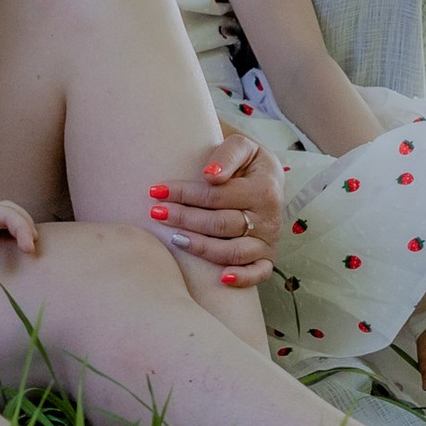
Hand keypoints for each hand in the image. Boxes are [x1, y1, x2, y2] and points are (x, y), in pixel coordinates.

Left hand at [151, 130, 284, 286]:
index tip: (156, 191)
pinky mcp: (267, 256)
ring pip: (233, 251)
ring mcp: (269, 239)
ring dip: (201, 247)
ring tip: (174, 239)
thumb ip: (228, 154)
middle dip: (185, 219)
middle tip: (155, 213)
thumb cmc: (244, 161)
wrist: (264, 175)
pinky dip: (243, 278)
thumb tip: (210, 177)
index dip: (185, 194)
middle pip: (221, 224)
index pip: (217, 196)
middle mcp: (270, 216)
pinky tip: (221, 278)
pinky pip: (258, 273)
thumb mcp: (242, 146)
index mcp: (265, 186)